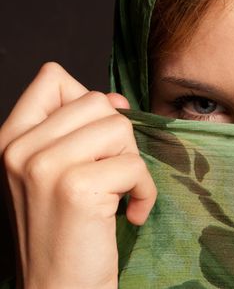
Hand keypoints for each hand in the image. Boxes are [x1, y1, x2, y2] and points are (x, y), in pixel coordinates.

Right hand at [0, 62, 156, 288]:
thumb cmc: (65, 231)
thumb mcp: (60, 172)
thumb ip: (82, 129)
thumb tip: (116, 99)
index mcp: (11, 138)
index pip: (52, 78)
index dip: (87, 100)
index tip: (99, 137)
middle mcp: (20, 148)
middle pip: (97, 102)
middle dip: (117, 139)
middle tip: (110, 176)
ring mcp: (44, 166)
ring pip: (118, 127)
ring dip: (131, 162)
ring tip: (119, 193)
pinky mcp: (76, 187)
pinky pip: (134, 166)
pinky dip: (145, 191)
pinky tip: (131, 214)